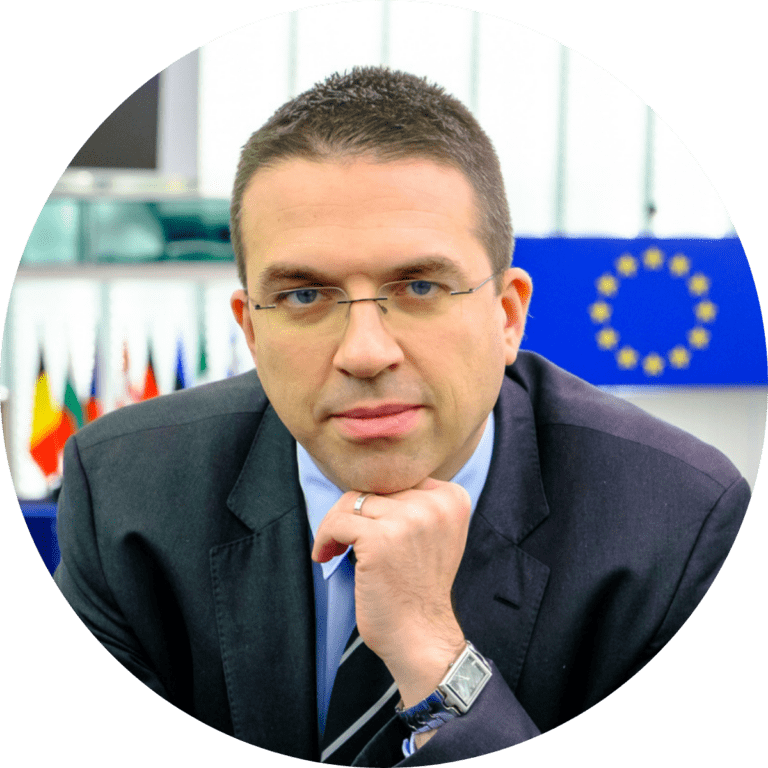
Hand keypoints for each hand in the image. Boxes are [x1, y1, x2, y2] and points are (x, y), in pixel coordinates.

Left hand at [312, 478, 470, 707]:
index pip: (399, 479)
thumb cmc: (419, 589)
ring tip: (334, 549)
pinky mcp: (379, 538)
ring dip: (335, 524)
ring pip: (352, 502)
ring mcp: (408, 519)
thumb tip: (368, 484)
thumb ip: (414, 504)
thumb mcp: (432, 535)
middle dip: (353, 512)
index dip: (377, 502)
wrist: (421, 636)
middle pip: (374, 487)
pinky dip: (325, 538)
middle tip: (343, 540)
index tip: (367, 526)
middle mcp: (434, 504)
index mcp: (452, 498)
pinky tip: (325, 556)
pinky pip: (337, 523)